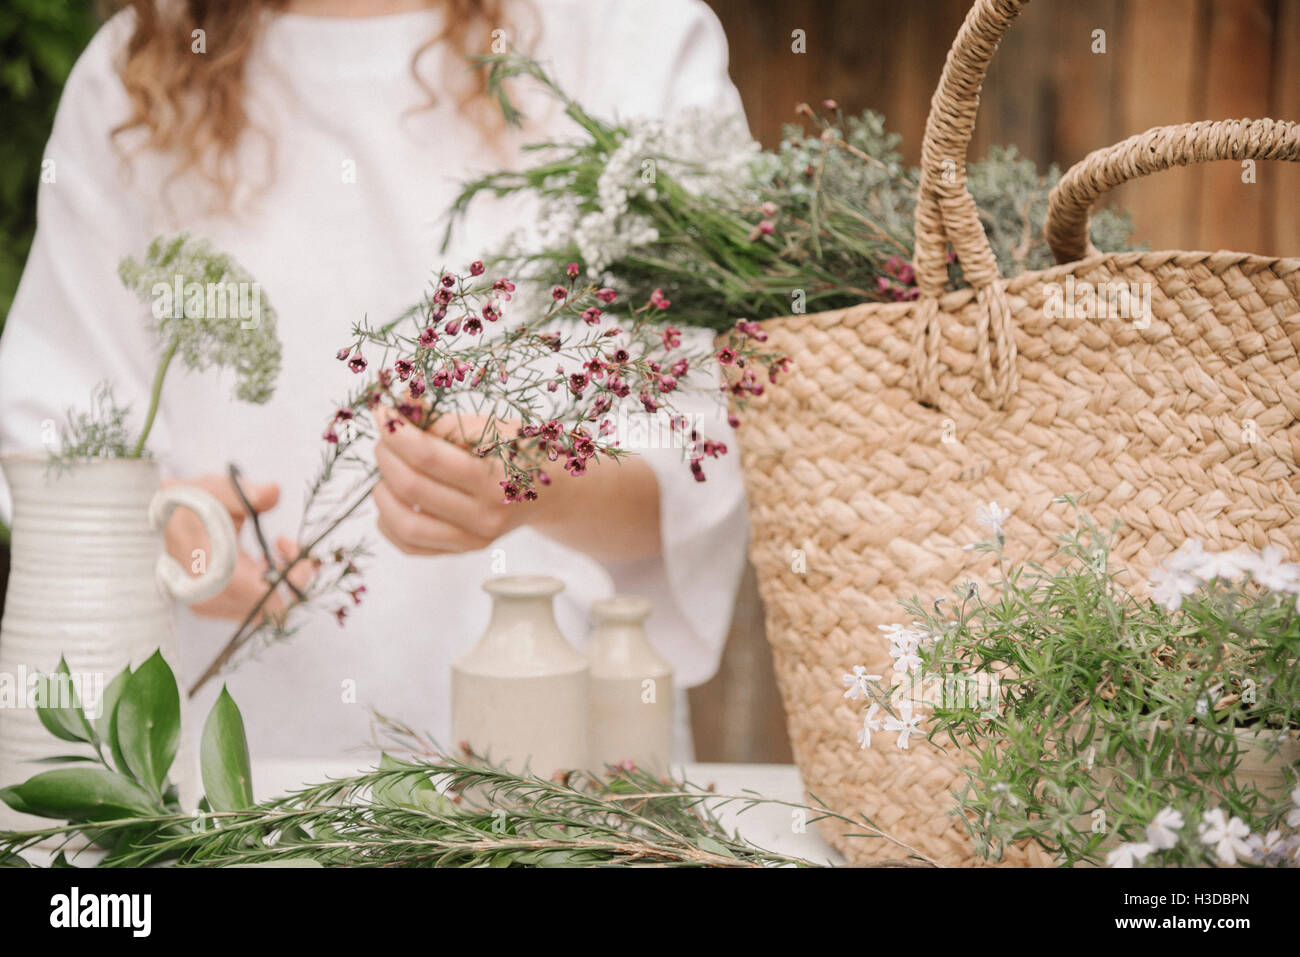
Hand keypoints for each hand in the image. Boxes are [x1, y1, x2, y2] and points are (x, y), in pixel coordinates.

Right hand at [162, 474, 312, 620]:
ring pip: (264, 610)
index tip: (296, 547)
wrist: (150, 518)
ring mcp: (208, 607)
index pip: (272, 598)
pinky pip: (250, 607)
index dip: (296, 578)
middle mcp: (212, 599)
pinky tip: (261, 560)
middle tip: (289, 546)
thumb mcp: (215, 489)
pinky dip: (264, 586)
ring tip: (274, 548)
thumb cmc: (186, 501)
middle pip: (273, 609)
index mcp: (216, 575)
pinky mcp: (208, 607)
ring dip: (278, 581)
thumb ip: (245, 493)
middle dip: (292, 578)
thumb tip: (273, 492)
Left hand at [373, 411, 527, 554]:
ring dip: (382, 492)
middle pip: (411, 488)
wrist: (553, 491)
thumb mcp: (492, 427)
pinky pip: (409, 546)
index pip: (428, 456)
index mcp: (498, 479)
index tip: (383, 412)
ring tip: (387, 469)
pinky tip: (393, 498)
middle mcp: (486, 517)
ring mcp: (473, 540)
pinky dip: (388, 522)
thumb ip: (443, 420)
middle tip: (385, 437)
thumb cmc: (521, 451)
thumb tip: (399, 406)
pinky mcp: (461, 552)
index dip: (396, 431)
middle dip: (386, 455)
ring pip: (404, 525)